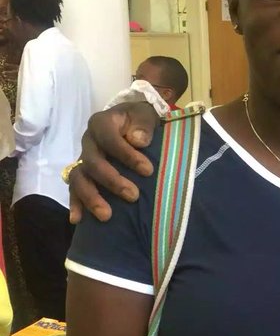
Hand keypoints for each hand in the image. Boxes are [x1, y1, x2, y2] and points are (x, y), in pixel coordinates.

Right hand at [68, 102, 161, 223]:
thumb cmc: (139, 120)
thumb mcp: (145, 115)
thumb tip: (138, 140)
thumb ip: (143, 125)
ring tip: (106, 215)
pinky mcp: (83, 174)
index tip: (148, 170)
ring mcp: (83, 159)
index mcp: (101, 124)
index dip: (126, 154)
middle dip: (112, 181)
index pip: (108, 138)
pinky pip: (74, 189)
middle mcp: (89, 142)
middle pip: (92, 162)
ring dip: (91, 198)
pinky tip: (78, 220)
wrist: (132, 122)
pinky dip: (76, 204)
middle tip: (133, 196)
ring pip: (79, 178)